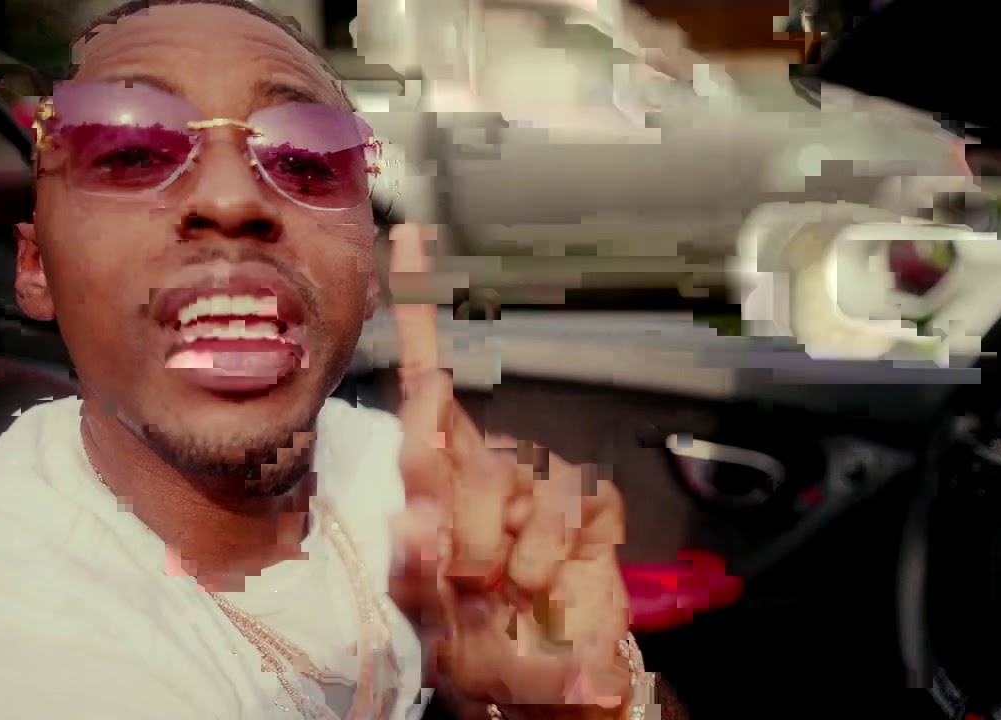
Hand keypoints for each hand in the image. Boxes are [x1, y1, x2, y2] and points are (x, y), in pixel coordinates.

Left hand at [385, 224, 632, 718]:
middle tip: (469, 585)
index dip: (417, 314)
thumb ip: (418, 567)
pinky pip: (571, 507)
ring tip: (509, 595)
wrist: (555, 683)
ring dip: (507, 560)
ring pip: (514, 483)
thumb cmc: (481, 646)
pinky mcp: (591, 503)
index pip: (425, 388)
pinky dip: (554, 559)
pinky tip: (551, 582)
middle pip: (456, 447)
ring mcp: (541, 482)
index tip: (409, 242)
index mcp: (439, 481)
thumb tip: (417, 515)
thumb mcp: (429, 616)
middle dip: (460, 531)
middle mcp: (486, 467)